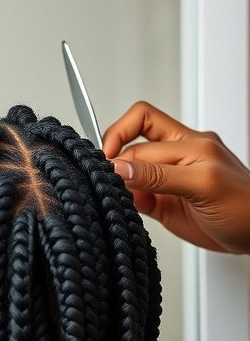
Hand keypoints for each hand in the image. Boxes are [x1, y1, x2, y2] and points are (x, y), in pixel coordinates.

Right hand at [102, 100, 249, 253]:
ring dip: (118, 181)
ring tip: (113, 194)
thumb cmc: (245, 208)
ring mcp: (169, 180)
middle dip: (115, 160)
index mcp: (188, 142)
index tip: (108, 167)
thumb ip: (160, 176)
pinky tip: (125, 208)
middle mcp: (176, 156)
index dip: (120, 147)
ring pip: (131, 171)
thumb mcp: (204, 186)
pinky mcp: (164, 204)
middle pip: (133, 144)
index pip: (141, 132)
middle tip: (106, 180)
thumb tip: (122, 169)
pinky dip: (125, 201)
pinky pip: (136, 196)